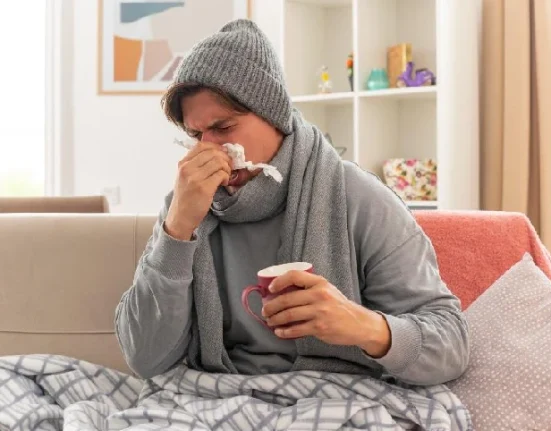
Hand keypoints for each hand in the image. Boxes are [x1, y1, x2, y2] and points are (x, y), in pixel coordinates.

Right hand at [165, 142, 231, 239]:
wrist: (181, 217)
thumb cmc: (186, 197)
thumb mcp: (185, 176)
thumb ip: (196, 164)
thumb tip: (217, 154)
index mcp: (183, 163)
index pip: (202, 145)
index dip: (216, 147)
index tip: (223, 155)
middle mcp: (187, 168)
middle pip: (213, 152)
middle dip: (225, 158)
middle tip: (228, 167)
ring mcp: (195, 178)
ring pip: (219, 162)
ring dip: (227, 169)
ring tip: (225, 177)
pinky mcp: (204, 188)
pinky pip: (221, 174)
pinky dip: (226, 177)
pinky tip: (224, 183)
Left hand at [262, 270, 391, 357]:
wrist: (358, 323)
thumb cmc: (338, 306)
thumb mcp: (327, 290)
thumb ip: (309, 289)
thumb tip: (282, 293)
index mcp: (319, 283)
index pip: (294, 276)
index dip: (279, 281)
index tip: (270, 289)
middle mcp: (319, 295)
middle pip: (287, 299)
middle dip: (271, 306)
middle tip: (265, 311)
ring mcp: (319, 312)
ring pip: (289, 315)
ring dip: (275, 319)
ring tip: (270, 321)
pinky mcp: (320, 328)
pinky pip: (296, 330)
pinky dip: (284, 332)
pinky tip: (279, 332)